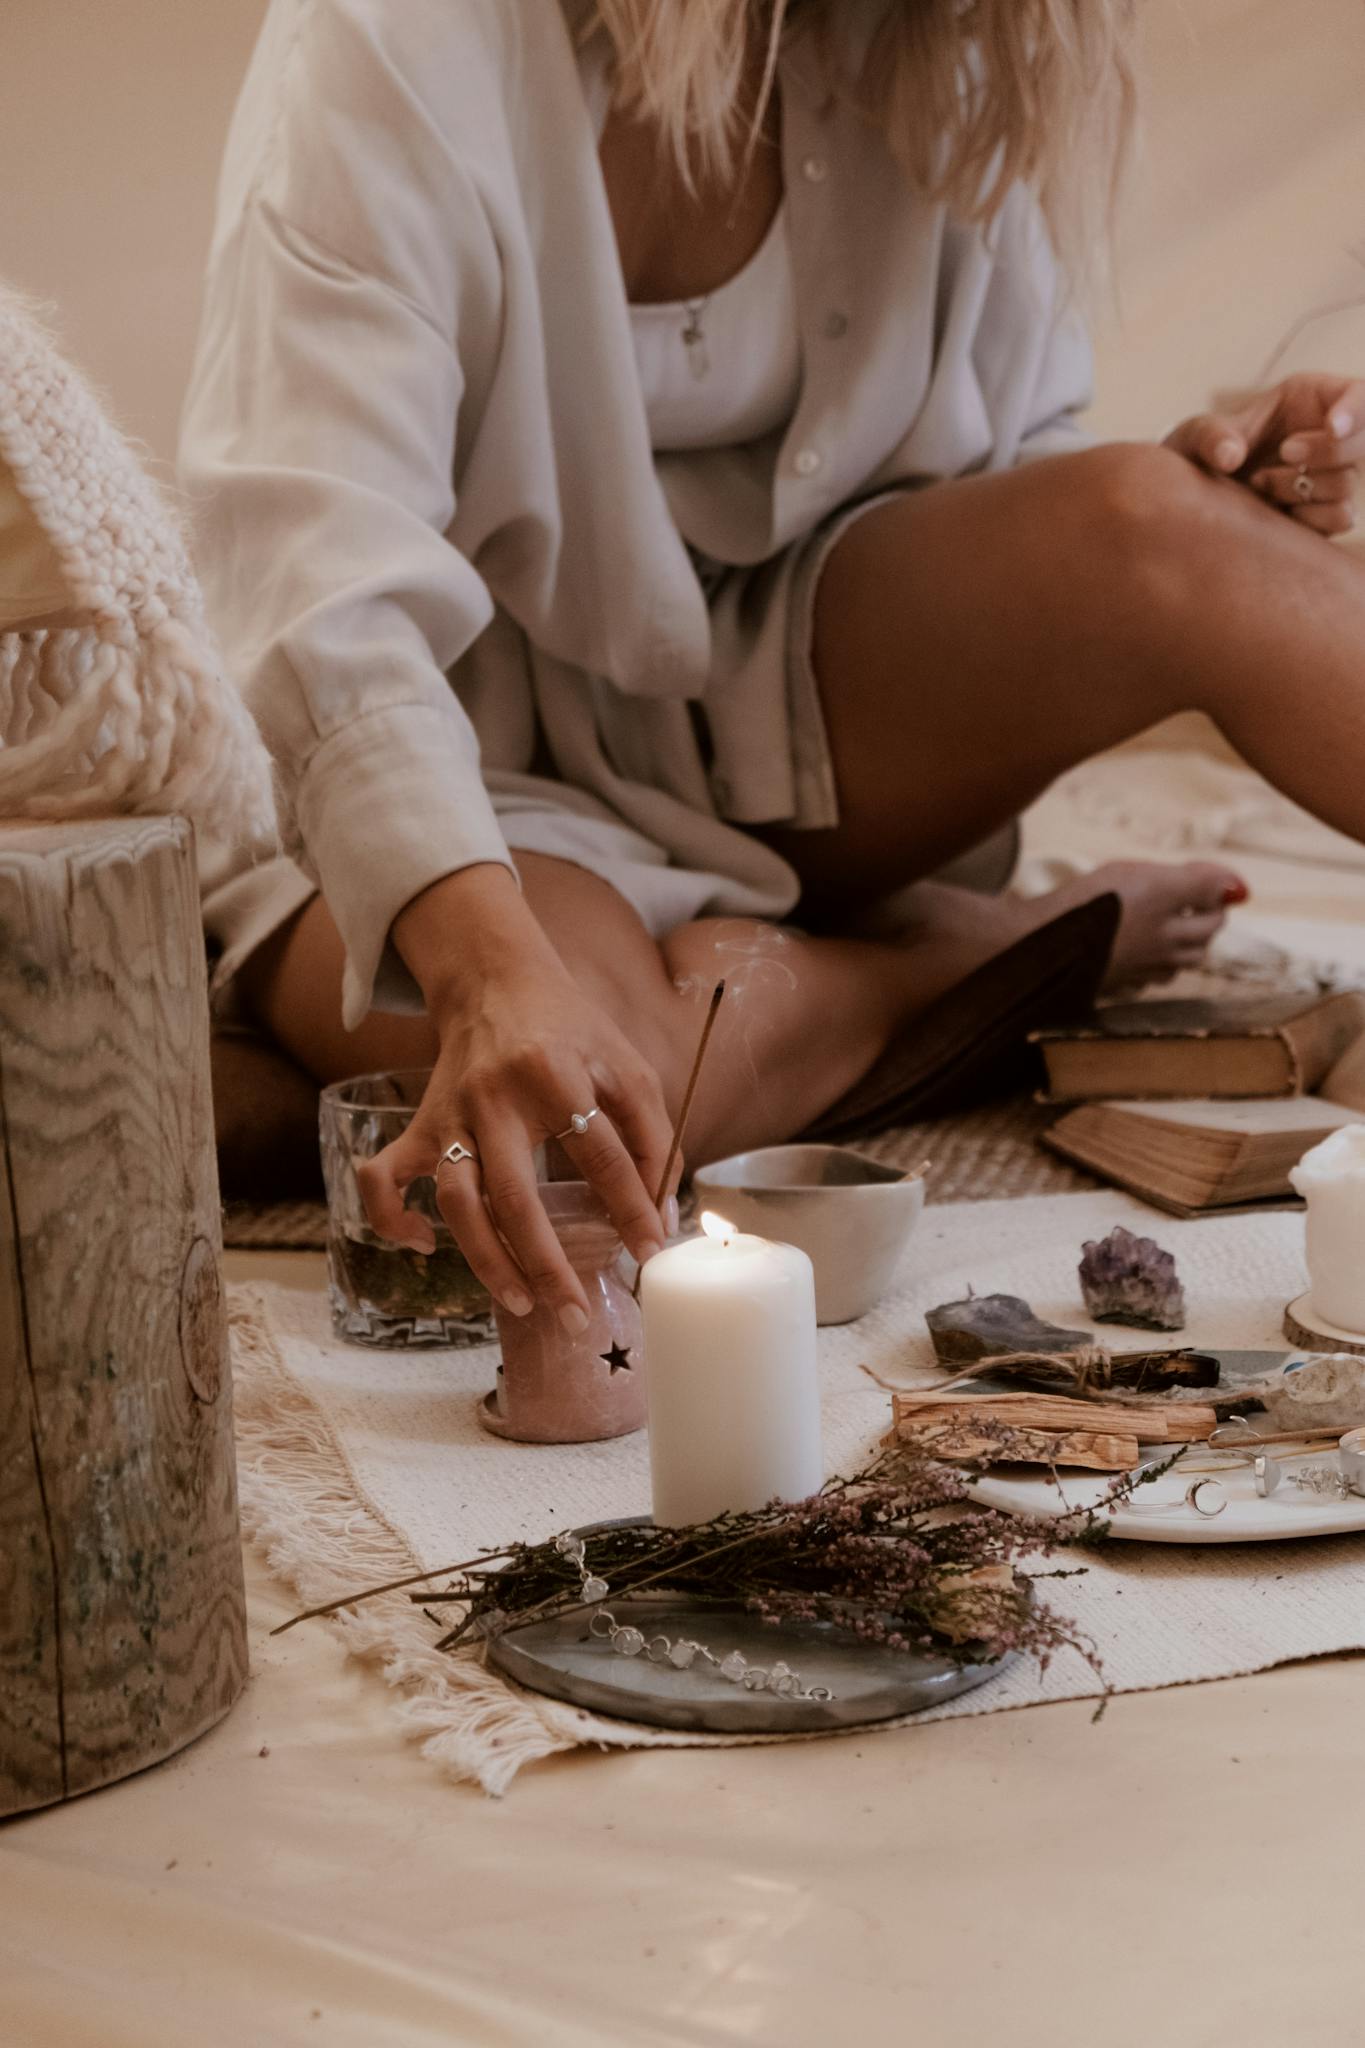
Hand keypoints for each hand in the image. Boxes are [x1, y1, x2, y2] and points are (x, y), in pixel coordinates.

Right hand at [356, 866, 672, 1329]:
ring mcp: (450, 1115)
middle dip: (547, 1264)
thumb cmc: (573, 1031)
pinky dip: (391, 1219)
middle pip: (516, 1196)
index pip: (602, 1157)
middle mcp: (496, 1099)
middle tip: (575, 1315)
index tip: (651, 1252)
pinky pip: (384, 1179)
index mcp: (557, 1076)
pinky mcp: (419, 1124)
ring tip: (519, 1302)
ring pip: (456, 1202)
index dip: (632, 1209)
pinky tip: (421, 1247)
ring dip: (485, 1261)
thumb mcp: (626, 1067)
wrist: (498, 980)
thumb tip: (659, 1216)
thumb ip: (652, 1138)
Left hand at [1164, 373, 1362, 537]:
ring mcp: (1331, 475)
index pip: (1358, 395)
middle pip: (1361, 443)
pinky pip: (1340, 518)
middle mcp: (1330, 435)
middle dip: (1325, 451)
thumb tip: (1229, 457)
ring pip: (1346, 484)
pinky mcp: (1324, 512)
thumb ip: (1212, 437)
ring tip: (1260, 483)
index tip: (1332, 426)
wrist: (1196, 495)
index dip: (1354, 411)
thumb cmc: (1201, 451)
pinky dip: (1310, 519)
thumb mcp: (1197, 434)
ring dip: (1301, 488)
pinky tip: (1277, 513)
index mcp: (1312, 398)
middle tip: (1285, 451)